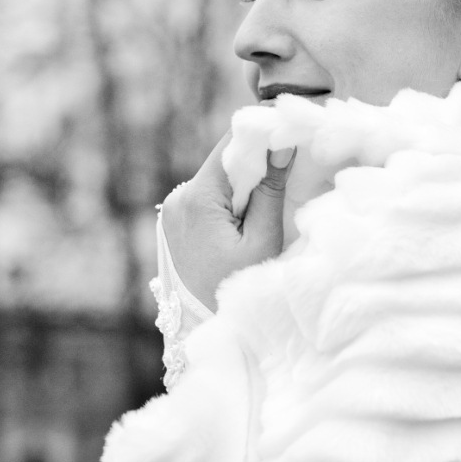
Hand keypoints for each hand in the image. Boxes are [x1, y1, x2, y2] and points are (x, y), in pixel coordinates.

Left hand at [161, 131, 295, 311]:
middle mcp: (177, 198)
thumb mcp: (262, 240)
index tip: (288, 131)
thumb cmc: (236, 290)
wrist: (201, 330)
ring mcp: (171, 211)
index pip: (230, 146)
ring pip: (217, 180)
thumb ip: (270, 190)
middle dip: (254, 165)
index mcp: (197, 198)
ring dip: (242, 186)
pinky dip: (228, 201)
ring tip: (263, 210)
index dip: (260, 136)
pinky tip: (244, 223)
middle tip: (286, 173)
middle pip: (224, 162)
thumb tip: (282, 144)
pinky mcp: (174, 222)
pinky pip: (207, 198)